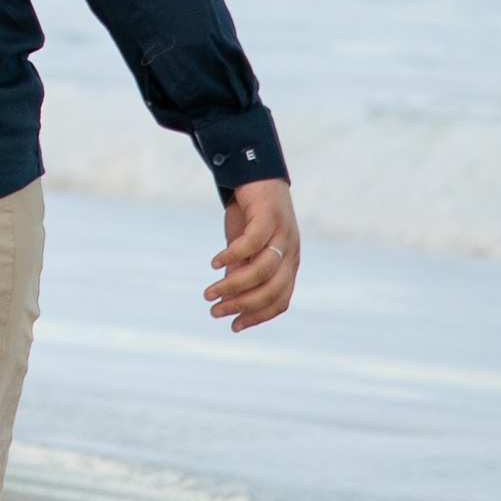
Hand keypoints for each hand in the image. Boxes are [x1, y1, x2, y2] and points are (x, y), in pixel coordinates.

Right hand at [206, 177, 297, 329]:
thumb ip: (241, 270)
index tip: (234, 326)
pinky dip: (232, 255)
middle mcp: (291, 253)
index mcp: (290, 265)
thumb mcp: (246, 248)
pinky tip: (214, 262)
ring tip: (209, 292)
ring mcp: (283, 234)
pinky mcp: (269, 217)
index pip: (280, 301)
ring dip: (233, 285)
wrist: (256, 173)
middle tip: (215, 311)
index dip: (258, 317)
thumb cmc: (251, 214)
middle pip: (271, 291)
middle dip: (242, 305)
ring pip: (261, 271)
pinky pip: (252, 243)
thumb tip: (227, 299)